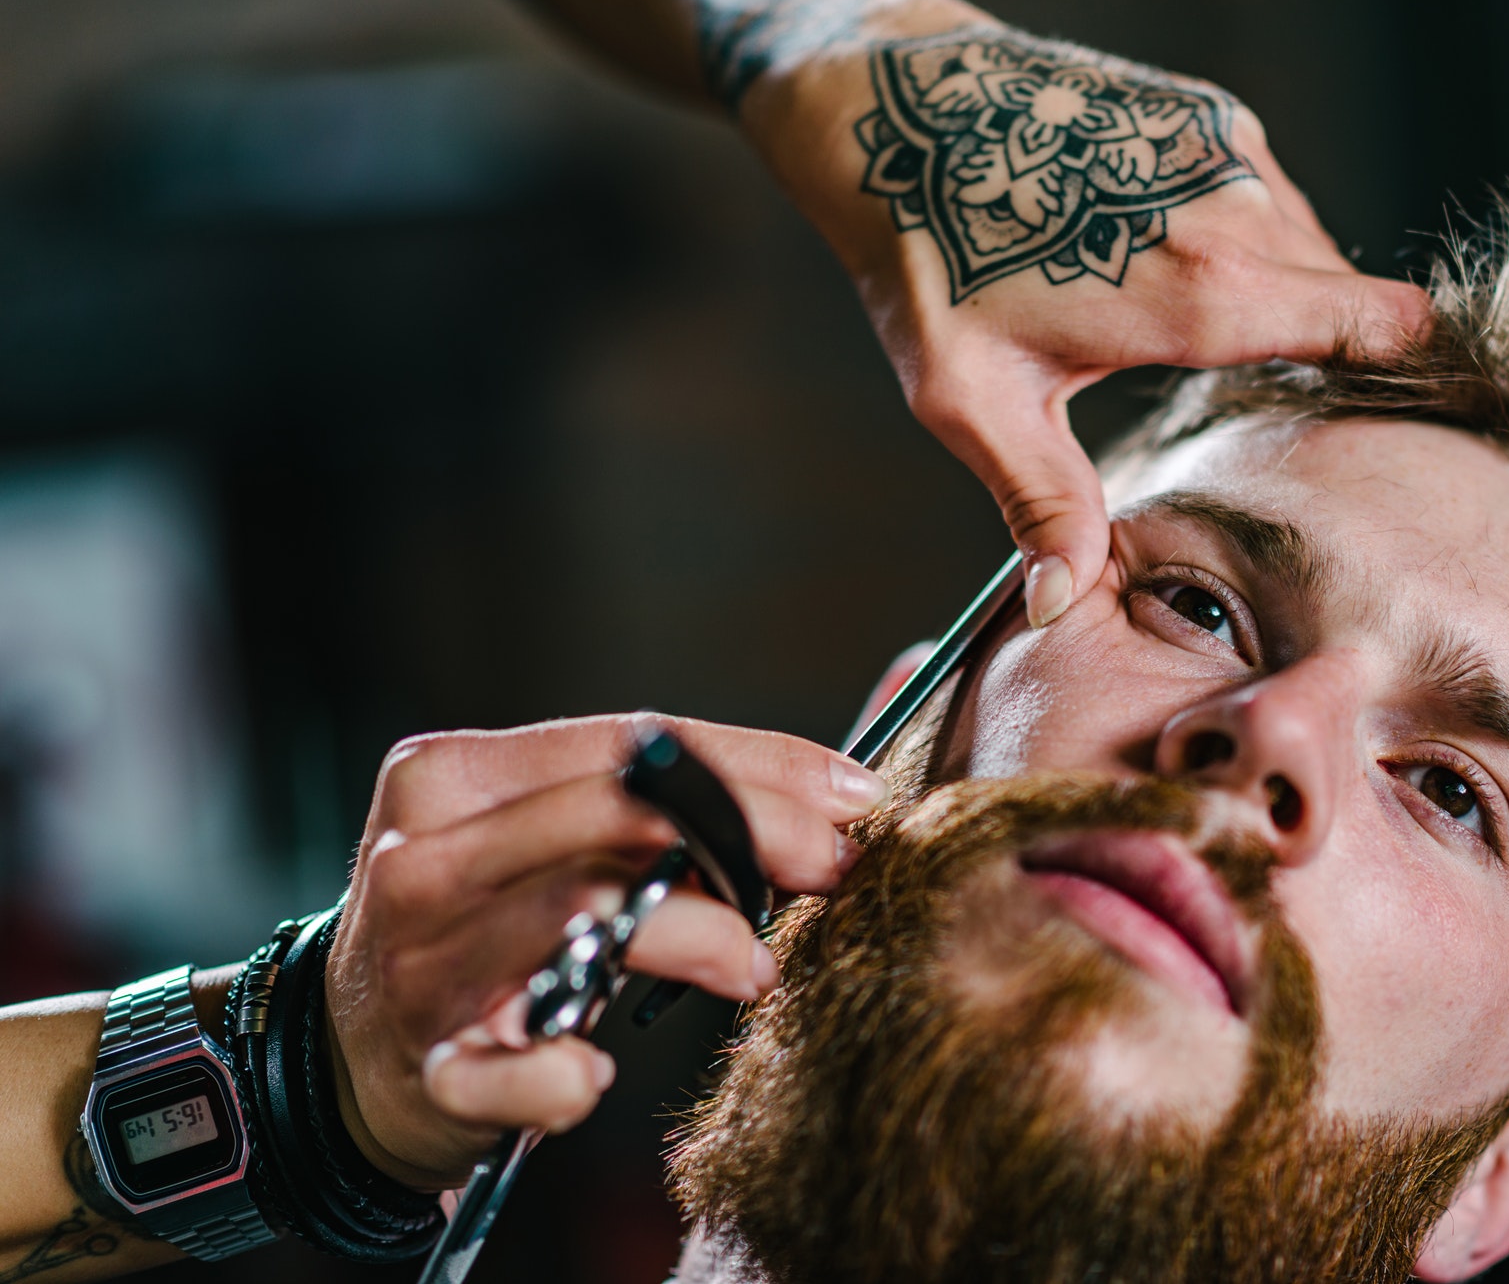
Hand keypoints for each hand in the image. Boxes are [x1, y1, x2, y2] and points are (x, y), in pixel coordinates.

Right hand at [324, 713, 885, 1189]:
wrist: (344, 1056)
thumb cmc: (483, 927)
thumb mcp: (545, 839)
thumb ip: (663, 803)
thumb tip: (835, 790)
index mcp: (454, 776)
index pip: (629, 744)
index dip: (757, 767)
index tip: (851, 798)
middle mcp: (427, 859)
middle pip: (613, 813)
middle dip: (748, 830)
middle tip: (831, 867)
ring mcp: (420, 966)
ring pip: (581, 917)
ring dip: (696, 937)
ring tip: (754, 967)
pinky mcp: (427, 1071)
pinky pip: (501, 1074)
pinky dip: (553, 1078)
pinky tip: (589, 1076)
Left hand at [746, 17, 1431, 626]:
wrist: (888, 106)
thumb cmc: (924, 256)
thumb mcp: (973, 401)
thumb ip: (1041, 502)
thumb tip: (1058, 606)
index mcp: (1204, 292)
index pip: (1381, 327)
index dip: (1405, 373)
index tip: (1393, 417)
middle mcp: (1238, 208)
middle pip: (1347, 297)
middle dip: (1322, 349)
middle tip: (1257, 399)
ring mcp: (1226, 147)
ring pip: (1307, 244)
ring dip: (1276, 291)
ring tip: (1189, 335)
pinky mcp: (1205, 113)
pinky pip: (1265, 194)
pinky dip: (1241, 237)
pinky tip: (1162, 265)